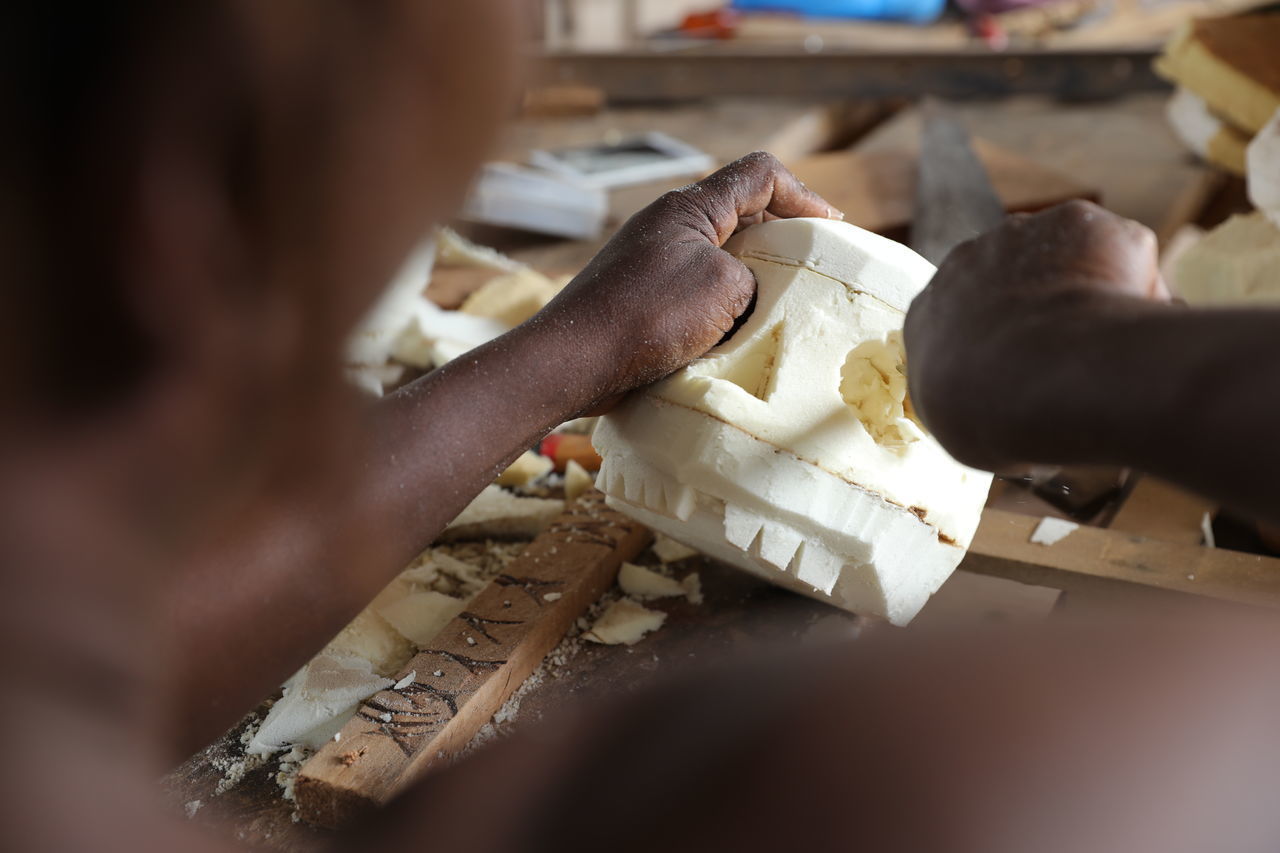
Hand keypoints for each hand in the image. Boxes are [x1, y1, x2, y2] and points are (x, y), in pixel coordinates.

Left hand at [536, 152, 840, 408]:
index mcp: (691, 208)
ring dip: (749, 282)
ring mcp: (649, 261)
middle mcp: (667, 225)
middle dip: (780, 242)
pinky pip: (692, 293)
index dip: (804, 196)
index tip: (831, 228)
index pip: (761, 175)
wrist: (573, 361)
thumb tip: (750, 292)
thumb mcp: (727, 288)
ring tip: (774, 312)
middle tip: (809, 274)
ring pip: (717, 259)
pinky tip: (728, 339)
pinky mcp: (637, 297)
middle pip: (741, 216)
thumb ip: (756, 276)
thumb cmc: (648, 317)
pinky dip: (718, 309)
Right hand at [904, 200, 1168, 470]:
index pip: (967, 317)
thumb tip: (1007, 410)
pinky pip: (1119, 250)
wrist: (1031, 379)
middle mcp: (968, 261)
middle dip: (1046, 305)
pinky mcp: (1076, 222)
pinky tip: (1135, 323)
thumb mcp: (959, 425)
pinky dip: (1135, 284)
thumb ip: (974, 400)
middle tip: (1077, 353)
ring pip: (1070, 259)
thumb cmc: (990, 418)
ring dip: (1092, 291)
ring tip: (1114, 344)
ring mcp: (1021, 235)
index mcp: (930, 313)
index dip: (1004, 340)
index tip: (1032, 369)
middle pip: (1015, 277)